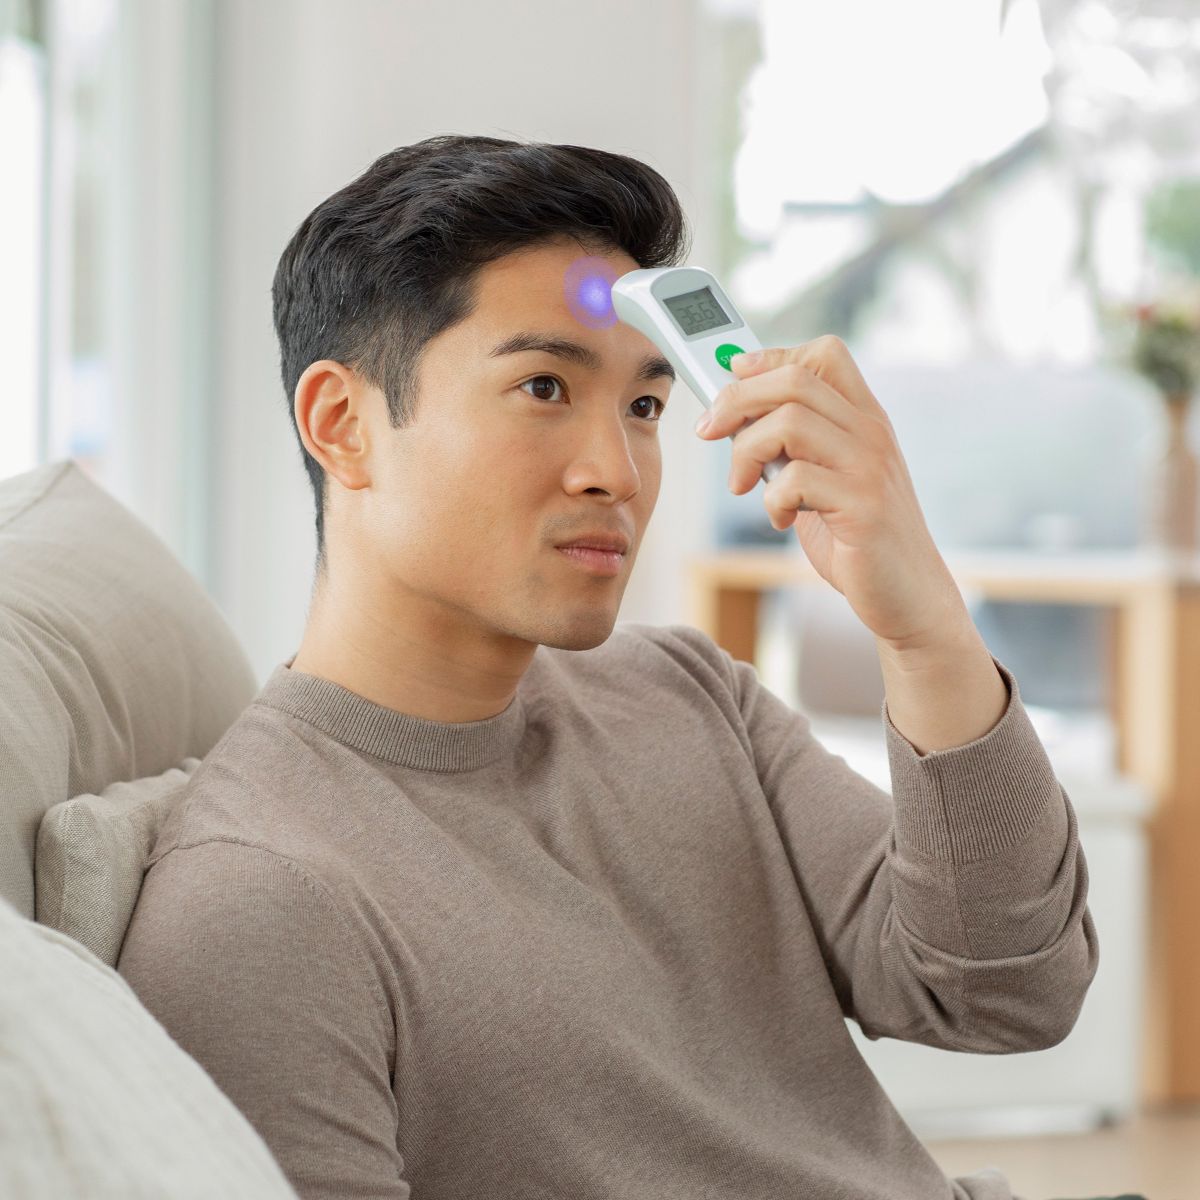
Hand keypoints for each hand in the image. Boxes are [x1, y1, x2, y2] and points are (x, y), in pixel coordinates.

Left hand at [696, 336, 967, 653]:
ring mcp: (870, 467)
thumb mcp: (823, 479)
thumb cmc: (856, 538)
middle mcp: (872, 433)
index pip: (822, 354)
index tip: (733, 379)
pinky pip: (795, 479)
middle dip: (736, 400)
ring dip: (746, 452)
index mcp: (865, 419)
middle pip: (794, 380)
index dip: (770, 358)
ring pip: (789, 422)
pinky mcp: (863, 507)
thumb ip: (791, 447)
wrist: (908, 594)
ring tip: (743, 485)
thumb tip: (733, 417)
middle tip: (709, 431)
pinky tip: (780, 518)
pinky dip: (772, 498)